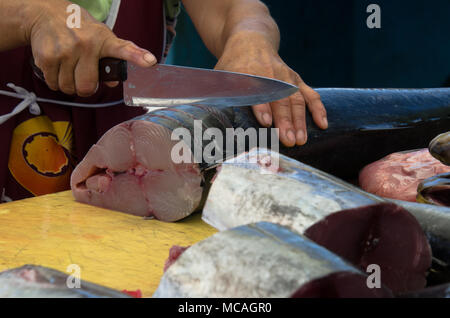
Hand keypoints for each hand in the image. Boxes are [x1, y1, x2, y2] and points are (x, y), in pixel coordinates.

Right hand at [25, 0, 155, 95]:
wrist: (46, 14)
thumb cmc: (79, 30)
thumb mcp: (101, 39)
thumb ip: (112, 61)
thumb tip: (113, 82)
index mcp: (104, 40)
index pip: (124, 49)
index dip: (137, 56)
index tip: (150, 61)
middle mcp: (85, 45)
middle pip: (87, 87)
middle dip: (85, 88)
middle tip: (83, 76)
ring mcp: (65, 51)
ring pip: (69, 88)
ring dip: (68, 84)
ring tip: (69, 68)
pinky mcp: (47, 57)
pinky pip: (53, 84)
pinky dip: (55, 81)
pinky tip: (57, 66)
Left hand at [215, 32, 327, 146]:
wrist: (251, 40)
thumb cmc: (233, 64)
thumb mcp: (221, 74)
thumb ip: (217, 94)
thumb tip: (205, 118)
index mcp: (250, 72)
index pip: (258, 91)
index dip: (262, 107)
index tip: (265, 123)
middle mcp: (272, 75)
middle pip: (280, 99)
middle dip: (285, 121)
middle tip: (288, 141)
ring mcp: (287, 77)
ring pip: (296, 99)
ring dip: (300, 121)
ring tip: (300, 140)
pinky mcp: (296, 80)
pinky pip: (311, 94)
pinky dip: (318, 109)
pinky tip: (323, 124)